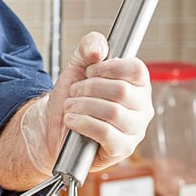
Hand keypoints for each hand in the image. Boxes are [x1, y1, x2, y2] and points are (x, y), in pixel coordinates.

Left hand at [21, 31, 153, 174]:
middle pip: (121, 90)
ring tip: (70, 106)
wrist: (53, 126)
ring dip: (84, 106)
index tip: (89, 72)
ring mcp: (135, 130)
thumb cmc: (72, 98)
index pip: (136, 69)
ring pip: (113, 112)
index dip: (108, 68)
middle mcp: (142, 108)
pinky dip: (84, 123)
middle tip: (74, 92)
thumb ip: (89, 46)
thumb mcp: (78, 65)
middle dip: (90, 88)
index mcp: (139, 86)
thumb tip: (99, 50)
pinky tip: (72, 120)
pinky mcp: (122, 149)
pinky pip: (106, 133)